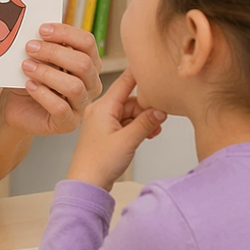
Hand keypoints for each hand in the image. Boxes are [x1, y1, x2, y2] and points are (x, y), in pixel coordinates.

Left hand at [0, 22, 103, 136]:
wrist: (15, 106)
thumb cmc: (30, 77)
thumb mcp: (37, 56)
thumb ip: (46, 43)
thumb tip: (43, 27)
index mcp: (88, 62)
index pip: (87, 42)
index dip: (65, 33)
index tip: (42, 29)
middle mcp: (91, 83)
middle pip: (83, 63)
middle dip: (54, 52)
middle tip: (30, 47)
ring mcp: (82, 105)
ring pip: (74, 86)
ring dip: (47, 73)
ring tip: (26, 67)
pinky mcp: (68, 123)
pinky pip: (61, 108)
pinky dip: (43, 94)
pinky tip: (29, 85)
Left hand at [66, 68, 166, 190]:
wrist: (86, 184)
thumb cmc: (99, 163)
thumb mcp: (128, 141)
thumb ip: (146, 122)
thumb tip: (161, 110)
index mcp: (102, 107)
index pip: (124, 82)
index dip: (140, 74)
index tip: (154, 65)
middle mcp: (101, 111)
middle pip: (130, 99)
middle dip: (147, 107)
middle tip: (162, 116)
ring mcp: (103, 122)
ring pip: (129, 112)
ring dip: (144, 119)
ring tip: (156, 130)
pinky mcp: (106, 132)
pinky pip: (125, 122)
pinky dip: (137, 126)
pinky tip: (149, 133)